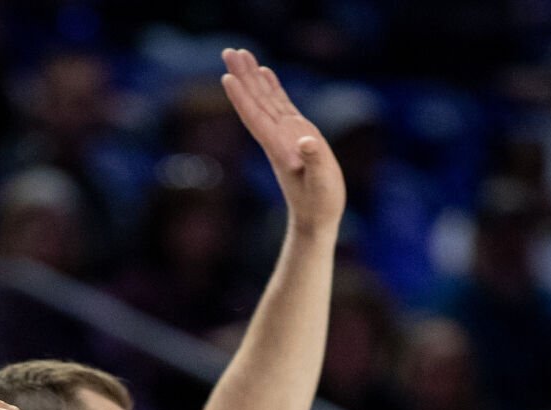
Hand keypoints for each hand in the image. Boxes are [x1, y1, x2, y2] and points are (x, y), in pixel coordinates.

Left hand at [221, 48, 344, 235]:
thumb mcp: (323, 184)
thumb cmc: (320, 204)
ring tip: (241, 53)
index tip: (227, 77)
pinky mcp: (296, 134)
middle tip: (229, 51)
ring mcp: (285, 135)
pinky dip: (271, 87)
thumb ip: (315, 162)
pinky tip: (264, 72)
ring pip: (265, 99)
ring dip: (253, 77)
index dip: (242, 99)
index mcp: (280, 149)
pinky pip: (280, 105)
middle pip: (256, 102)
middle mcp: (278, 138)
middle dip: (243, 77)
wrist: (316, 218)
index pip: (256, 119)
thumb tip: (306, 140)